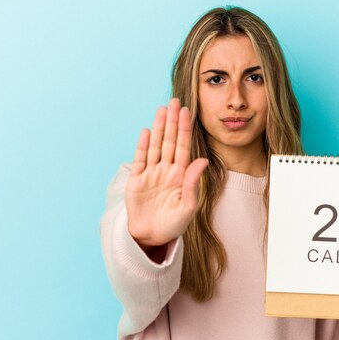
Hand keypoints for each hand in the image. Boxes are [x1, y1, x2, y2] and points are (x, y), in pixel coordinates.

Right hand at [125, 98, 208, 247]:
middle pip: (170, 141)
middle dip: (173, 121)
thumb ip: (192, 183)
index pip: (184, 147)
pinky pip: (140, 159)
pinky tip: (147, 132)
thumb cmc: (173, 225)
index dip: (185, 129)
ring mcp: (151, 174)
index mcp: (181, 176)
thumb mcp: (188, 207)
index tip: (188, 112)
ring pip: (156, 146)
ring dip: (159, 127)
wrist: (151, 238)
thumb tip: (201, 161)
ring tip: (161, 109)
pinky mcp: (137, 180)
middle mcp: (166, 170)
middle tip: (175, 101)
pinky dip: (143, 146)